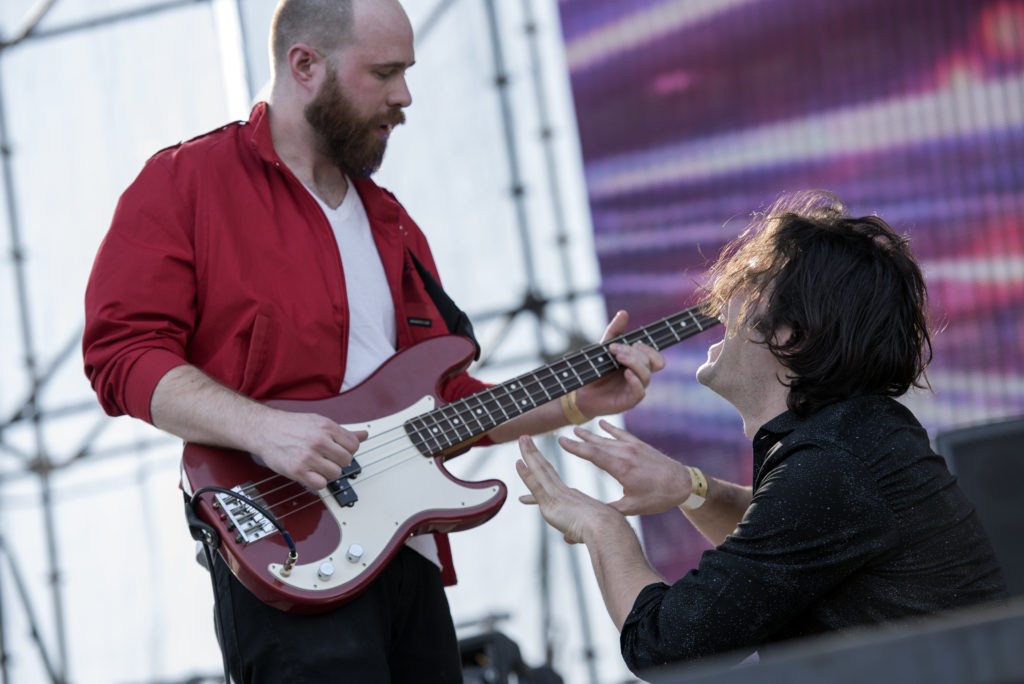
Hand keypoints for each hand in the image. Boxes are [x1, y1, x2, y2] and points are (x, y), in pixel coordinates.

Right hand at [253, 409, 366, 490]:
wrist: (265, 429)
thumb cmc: (291, 426)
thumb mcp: (320, 422)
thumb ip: (343, 432)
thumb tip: (364, 435)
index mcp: (326, 427)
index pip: (354, 445)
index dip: (347, 449)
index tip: (338, 450)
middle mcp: (319, 441)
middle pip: (347, 460)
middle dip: (338, 461)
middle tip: (326, 457)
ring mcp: (308, 456)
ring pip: (336, 474)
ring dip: (328, 472)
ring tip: (317, 464)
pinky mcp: (298, 471)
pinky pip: (321, 484)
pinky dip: (317, 481)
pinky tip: (311, 473)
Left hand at [516, 435, 624, 543]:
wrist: (607, 529)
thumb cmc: (603, 531)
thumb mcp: (583, 531)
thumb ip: (573, 534)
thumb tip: (568, 539)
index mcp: (572, 497)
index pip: (552, 481)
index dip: (542, 470)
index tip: (534, 461)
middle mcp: (563, 492)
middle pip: (545, 469)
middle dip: (534, 455)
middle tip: (525, 440)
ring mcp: (557, 494)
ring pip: (539, 470)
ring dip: (529, 453)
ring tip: (522, 439)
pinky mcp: (551, 501)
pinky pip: (536, 484)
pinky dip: (526, 473)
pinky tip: (518, 463)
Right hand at [559, 419, 690, 515]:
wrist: (683, 484)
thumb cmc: (658, 497)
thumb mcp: (632, 508)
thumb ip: (610, 509)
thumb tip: (591, 514)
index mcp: (621, 467)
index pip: (592, 454)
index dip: (575, 448)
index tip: (561, 442)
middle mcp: (625, 453)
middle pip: (597, 444)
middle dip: (579, 440)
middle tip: (562, 435)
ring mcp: (633, 447)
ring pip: (607, 439)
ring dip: (591, 435)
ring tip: (577, 430)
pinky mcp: (640, 445)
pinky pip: (622, 434)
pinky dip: (611, 429)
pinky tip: (601, 424)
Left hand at [575, 310, 665, 418]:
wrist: (581, 391)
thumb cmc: (596, 369)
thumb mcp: (604, 347)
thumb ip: (615, 331)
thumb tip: (623, 312)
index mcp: (639, 365)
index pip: (657, 358)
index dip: (650, 349)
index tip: (634, 342)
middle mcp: (640, 377)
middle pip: (650, 363)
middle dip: (633, 353)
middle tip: (614, 349)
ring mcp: (636, 389)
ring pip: (646, 375)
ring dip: (633, 362)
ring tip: (617, 357)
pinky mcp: (629, 401)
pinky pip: (640, 392)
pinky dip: (635, 381)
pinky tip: (626, 373)